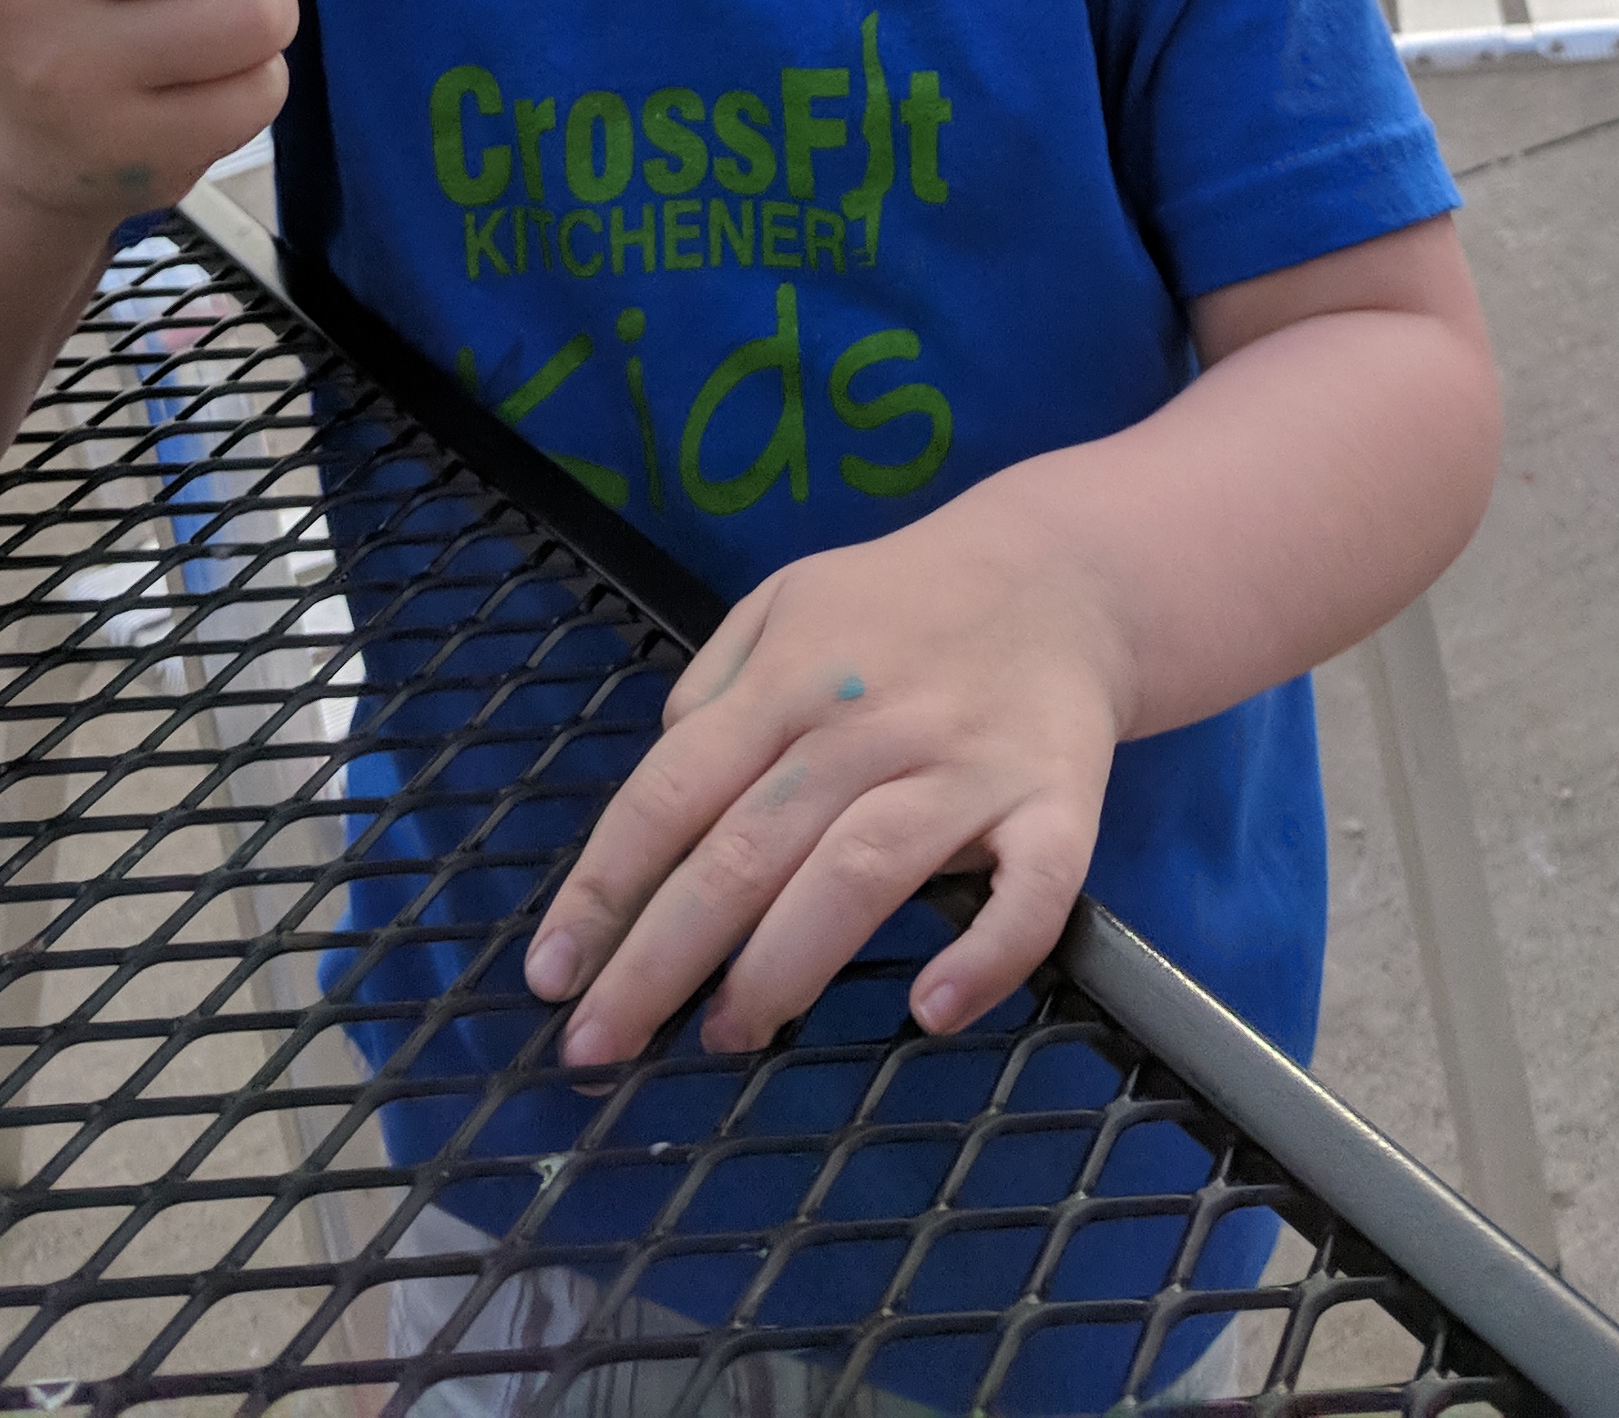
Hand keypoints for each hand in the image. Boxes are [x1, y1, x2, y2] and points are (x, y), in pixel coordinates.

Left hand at [522, 486, 1127, 1064]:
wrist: (1065, 571)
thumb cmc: (903, 604)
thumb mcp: (786, 601)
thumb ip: (713, 686)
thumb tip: (664, 787)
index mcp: (789, 675)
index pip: (673, 791)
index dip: (605, 887)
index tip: (552, 975)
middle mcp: (867, 723)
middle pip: (747, 850)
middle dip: (660, 959)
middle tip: (601, 1046)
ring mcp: (964, 767)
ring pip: (860, 872)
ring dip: (783, 968)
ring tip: (726, 1037)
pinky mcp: (1057, 805)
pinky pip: (1029, 894)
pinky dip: (985, 956)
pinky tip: (933, 1009)